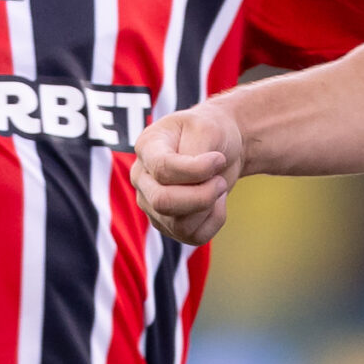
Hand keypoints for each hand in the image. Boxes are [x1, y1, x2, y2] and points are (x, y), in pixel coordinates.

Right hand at [131, 102, 244, 244]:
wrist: (219, 148)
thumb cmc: (210, 132)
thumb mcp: (207, 127)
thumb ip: (198, 151)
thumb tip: (200, 180)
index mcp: (147, 147)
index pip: (163, 169)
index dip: (196, 170)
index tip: (219, 159)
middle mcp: (142, 179)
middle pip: (163, 202)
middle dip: (202, 195)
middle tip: (220, 181)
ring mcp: (152, 205)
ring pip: (179, 224)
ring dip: (210, 207)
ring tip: (218, 186)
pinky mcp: (168, 225)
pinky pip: (193, 236)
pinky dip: (214, 221)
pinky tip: (216, 203)